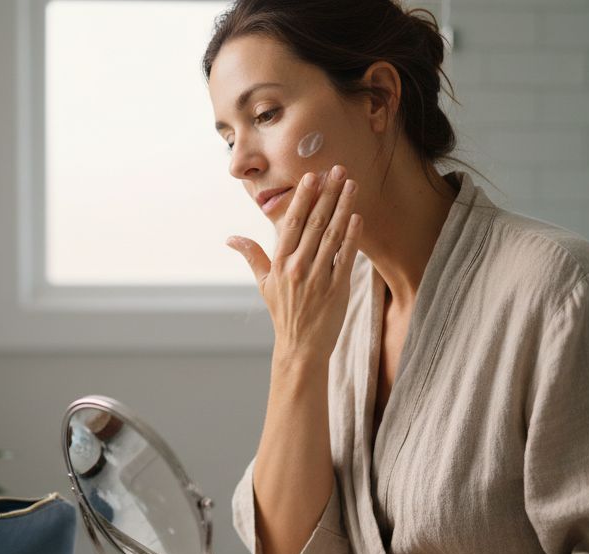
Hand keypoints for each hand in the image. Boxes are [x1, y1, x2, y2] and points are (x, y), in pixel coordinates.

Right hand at [226, 166, 363, 364]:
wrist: (301, 347)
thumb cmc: (283, 313)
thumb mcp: (264, 284)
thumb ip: (252, 255)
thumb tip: (230, 238)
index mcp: (279, 262)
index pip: (292, 222)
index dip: (303, 197)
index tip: (312, 176)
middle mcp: (297, 266)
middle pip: (315, 222)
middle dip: (327, 193)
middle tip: (337, 170)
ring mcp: (318, 277)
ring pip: (332, 235)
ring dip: (343, 207)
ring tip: (351, 184)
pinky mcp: (337, 288)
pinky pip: (345, 257)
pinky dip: (352, 236)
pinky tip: (357, 217)